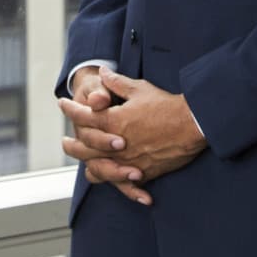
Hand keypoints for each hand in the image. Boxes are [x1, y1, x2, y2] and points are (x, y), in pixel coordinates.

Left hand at [62, 69, 206, 202]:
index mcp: (114, 121)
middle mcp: (117, 144)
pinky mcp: (144, 172)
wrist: (193, 124)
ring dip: (89, 165)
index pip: (84, 116)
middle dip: (72, 145)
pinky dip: (118, 184)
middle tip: (64, 142)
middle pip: (86, 147)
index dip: (71, 109)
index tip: (63, 104)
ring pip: (100, 168)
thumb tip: (103, 72)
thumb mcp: (139, 88)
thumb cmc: (166, 105)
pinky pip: (124, 183)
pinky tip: (113, 182)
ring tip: (84, 164)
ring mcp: (129, 161)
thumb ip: (117, 82)